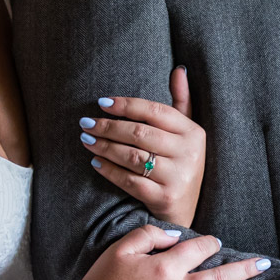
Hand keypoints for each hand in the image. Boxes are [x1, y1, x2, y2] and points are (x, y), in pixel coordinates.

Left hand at [82, 67, 204, 227]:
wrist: (186, 210)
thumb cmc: (181, 165)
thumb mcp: (187, 133)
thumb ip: (182, 101)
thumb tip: (179, 69)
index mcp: (193, 132)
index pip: (155, 111)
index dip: (127, 105)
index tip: (102, 103)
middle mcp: (189, 153)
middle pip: (140, 133)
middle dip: (108, 126)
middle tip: (86, 122)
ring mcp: (178, 177)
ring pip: (133, 156)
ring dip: (105, 146)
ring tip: (86, 140)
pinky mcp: (164, 197)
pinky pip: (130, 180)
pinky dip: (109, 170)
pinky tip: (95, 162)